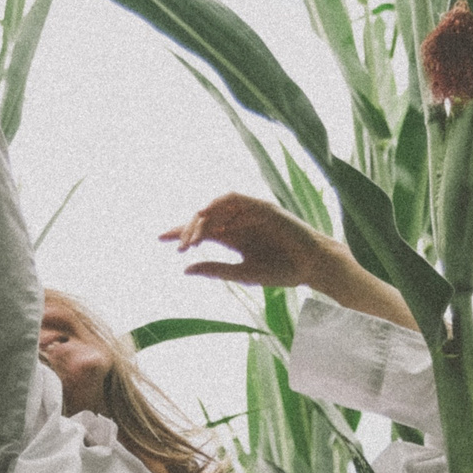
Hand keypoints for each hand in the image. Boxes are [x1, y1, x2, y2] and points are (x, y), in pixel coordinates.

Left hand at [159, 193, 334, 288]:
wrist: (311, 266)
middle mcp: (238, 223)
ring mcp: (250, 214)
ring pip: (217, 208)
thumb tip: (185, 269)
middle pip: (205, 219)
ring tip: (193, 234)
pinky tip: (208, 214)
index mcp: (232, 238)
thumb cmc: (281, 271)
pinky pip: (237, 200)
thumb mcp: (243, 273)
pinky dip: (221, 204)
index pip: (201, 232)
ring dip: (202, 218)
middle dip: (189, 229)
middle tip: (180, 246)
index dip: (181, 233)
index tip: (161, 238)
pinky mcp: (263, 207)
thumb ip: (216, 269)